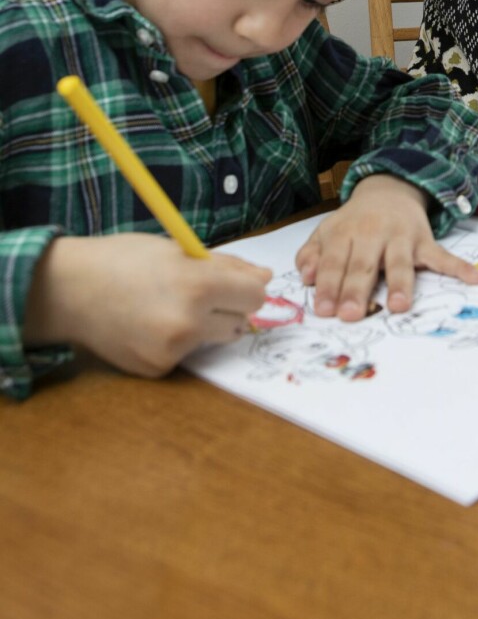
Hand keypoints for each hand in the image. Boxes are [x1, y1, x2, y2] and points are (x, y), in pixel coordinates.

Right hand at [24, 234, 271, 377]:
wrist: (72, 290)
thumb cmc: (126, 259)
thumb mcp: (179, 250)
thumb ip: (227, 266)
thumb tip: (264, 278)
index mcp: (197, 284)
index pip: (255, 296)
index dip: (248, 287)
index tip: (236, 282)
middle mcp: (189, 322)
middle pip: (240, 321)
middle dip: (228, 307)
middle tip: (199, 293)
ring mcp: (173, 350)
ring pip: (216, 339)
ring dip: (207, 325)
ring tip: (172, 307)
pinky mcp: (158, 369)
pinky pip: (188, 355)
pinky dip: (179, 342)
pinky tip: (151, 325)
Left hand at [296, 173, 477, 320]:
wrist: (389, 189)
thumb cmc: (354, 222)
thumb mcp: (327, 232)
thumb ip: (312, 254)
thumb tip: (306, 277)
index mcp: (346, 233)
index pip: (335, 261)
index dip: (328, 285)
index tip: (324, 310)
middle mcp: (373, 234)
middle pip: (364, 265)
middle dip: (356, 290)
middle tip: (350, 315)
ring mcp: (401, 238)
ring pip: (399, 262)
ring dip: (400, 283)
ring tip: (398, 306)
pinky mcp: (425, 241)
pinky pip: (442, 256)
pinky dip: (459, 268)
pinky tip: (474, 279)